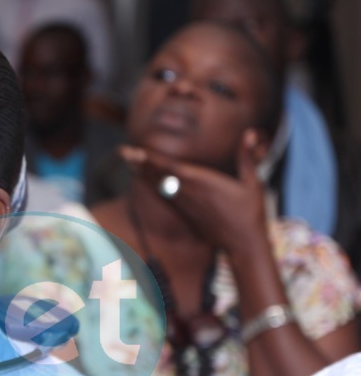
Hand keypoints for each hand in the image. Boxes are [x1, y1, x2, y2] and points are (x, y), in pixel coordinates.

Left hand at [120, 129, 268, 254]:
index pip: (171, 167)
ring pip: (159, 184)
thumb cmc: (250, 213)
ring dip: (143, 171)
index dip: (151, 159)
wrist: (242, 244)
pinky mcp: (185, 211)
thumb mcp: (253, 183)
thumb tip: (251, 131)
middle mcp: (189, 192)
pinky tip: (143, 177)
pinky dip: (152, 184)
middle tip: (121, 150)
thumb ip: (247, 157)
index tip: (135, 151)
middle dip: (140, 162)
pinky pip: (165, 194)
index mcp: (202, 183)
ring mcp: (185, 203)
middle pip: (159, 174)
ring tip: (127, 159)